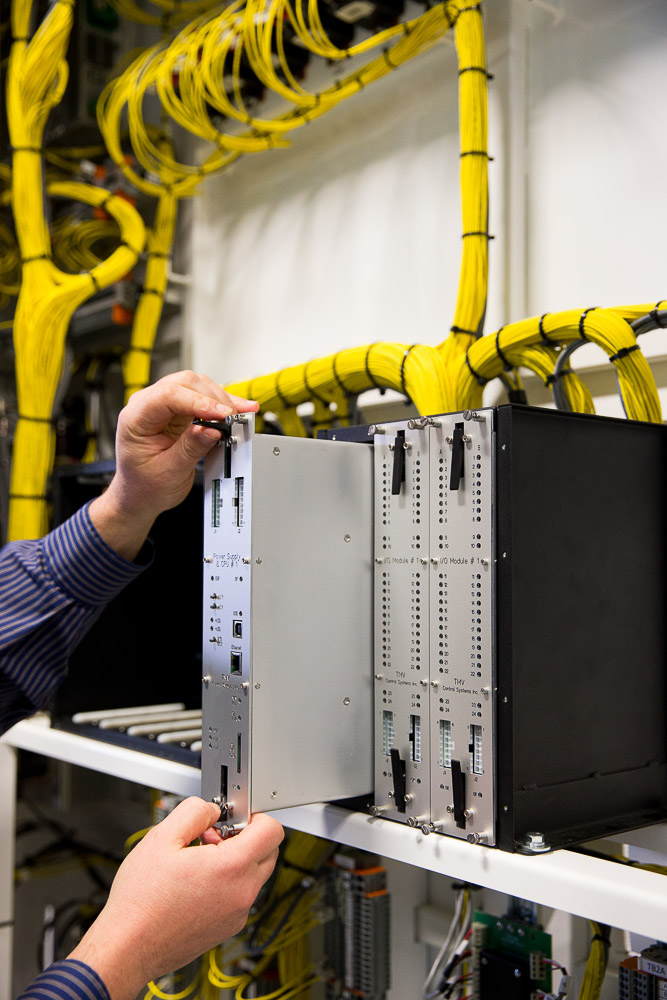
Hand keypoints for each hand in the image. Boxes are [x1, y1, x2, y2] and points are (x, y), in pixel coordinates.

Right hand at [68, 798, 283, 999]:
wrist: (128, 947)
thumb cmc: (141, 901)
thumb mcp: (162, 837)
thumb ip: (195, 811)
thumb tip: (212, 809)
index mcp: (232, 868)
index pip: (273, 831)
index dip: (255, 816)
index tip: (235, 816)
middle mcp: (242, 893)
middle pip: (267, 852)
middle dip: (245, 837)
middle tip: (211, 836)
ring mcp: (237, 914)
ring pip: (253, 874)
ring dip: (235, 859)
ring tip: (198, 858)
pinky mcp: (227, 927)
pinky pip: (240, 895)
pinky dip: (227, 882)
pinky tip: (195, 882)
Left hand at [89, 371, 257, 558]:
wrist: (140, 495)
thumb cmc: (144, 486)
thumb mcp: (169, 472)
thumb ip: (190, 449)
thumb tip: (212, 429)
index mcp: (135, 418)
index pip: (167, 395)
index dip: (198, 401)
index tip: (222, 414)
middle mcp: (147, 405)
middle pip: (184, 383)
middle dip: (212, 398)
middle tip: (233, 417)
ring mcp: (164, 406)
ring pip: (197, 386)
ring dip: (220, 399)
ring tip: (239, 415)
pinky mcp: (179, 411)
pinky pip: (203, 399)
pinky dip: (221, 404)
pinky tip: (239, 408)